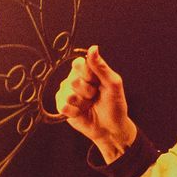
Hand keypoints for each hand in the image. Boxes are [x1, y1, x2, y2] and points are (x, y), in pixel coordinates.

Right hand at [55, 45, 136, 159]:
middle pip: (73, 80)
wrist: (111, 128)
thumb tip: (93, 48)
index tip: (95, 81)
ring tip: (89, 105)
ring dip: (82, 103)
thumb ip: (101, 67)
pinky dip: (76, 112)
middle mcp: (74, 79)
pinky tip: (82, 113)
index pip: (78, 63)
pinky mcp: (62, 106)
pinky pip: (63, 106)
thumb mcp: (113, 84)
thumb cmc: (114, 105)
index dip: (86, 74)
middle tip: (95, 96)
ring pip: (68, 95)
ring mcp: (67, 92)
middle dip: (88, 92)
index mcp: (87, 71)